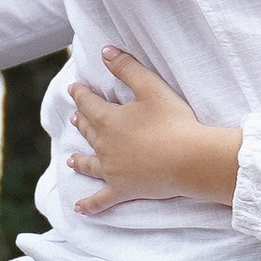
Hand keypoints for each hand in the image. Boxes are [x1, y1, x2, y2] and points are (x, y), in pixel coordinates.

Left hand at [67, 48, 243, 212]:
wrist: (189, 158)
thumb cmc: (173, 120)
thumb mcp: (150, 87)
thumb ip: (126, 68)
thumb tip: (105, 51)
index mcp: (109, 120)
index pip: (89, 103)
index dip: (81, 94)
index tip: (74, 88)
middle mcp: (105, 145)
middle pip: (89, 131)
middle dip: (82, 122)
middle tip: (75, 118)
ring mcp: (112, 170)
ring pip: (90, 164)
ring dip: (80, 160)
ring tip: (71, 159)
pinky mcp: (123, 189)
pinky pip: (102, 200)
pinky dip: (90, 205)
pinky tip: (80, 209)